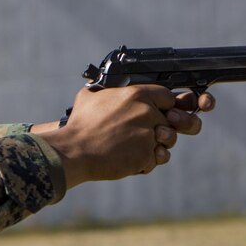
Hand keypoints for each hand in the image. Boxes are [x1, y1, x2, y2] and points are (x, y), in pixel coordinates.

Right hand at [31, 86, 214, 187]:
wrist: (74, 151)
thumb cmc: (79, 125)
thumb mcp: (89, 96)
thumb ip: (104, 88)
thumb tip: (98, 82)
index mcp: (137, 94)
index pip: (168, 96)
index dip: (164, 106)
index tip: (157, 112)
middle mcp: (147, 112)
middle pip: (171, 120)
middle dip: (160, 128)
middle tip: (141, 134)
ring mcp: (148, 135)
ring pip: (168, 140)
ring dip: (157, 145)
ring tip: (136, 147)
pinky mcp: (146, 155)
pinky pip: (156, 159)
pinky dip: (145, 162)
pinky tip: (129, 159)